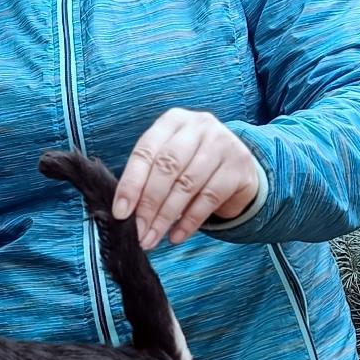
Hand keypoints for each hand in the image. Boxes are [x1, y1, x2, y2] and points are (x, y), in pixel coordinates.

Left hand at [112, 108, 258, 249]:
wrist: (236, 168)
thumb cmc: (190, 165)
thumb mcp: (167, 161)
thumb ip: (147, 178)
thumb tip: (124, 212)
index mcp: (172, 121)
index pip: (146, 152)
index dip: (131, 184)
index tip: (121, 213)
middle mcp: (199, 126)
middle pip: (167, 168)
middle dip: (149, 204)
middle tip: (139, 231)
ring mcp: (222, 144)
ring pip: (187, 185)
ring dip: (166, 218)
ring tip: (152, 238)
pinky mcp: (238, 167)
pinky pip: (208, 199)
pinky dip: (189, 222)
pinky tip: (176, 236)